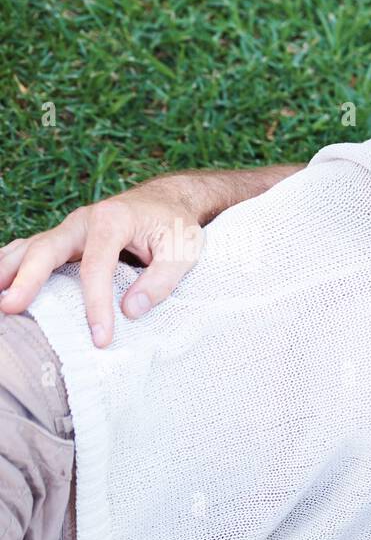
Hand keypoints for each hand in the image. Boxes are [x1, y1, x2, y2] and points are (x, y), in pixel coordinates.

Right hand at [0, 185, 203, 346]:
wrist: (166, 202)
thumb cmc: (175, 226)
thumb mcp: (184, 251)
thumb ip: (162, 280)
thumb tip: (131, 310)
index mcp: (112, 221)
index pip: (96, 266)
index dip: (96, 303)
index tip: (100, 337)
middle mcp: (82, 221)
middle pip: (46, 249)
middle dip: (27, 279)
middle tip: (10, 307)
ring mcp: (69, 229)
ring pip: (30, 248)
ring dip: (8, 271)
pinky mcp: (64, 240)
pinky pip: (31, 251)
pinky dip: (11, 265)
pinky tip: (0, 283)